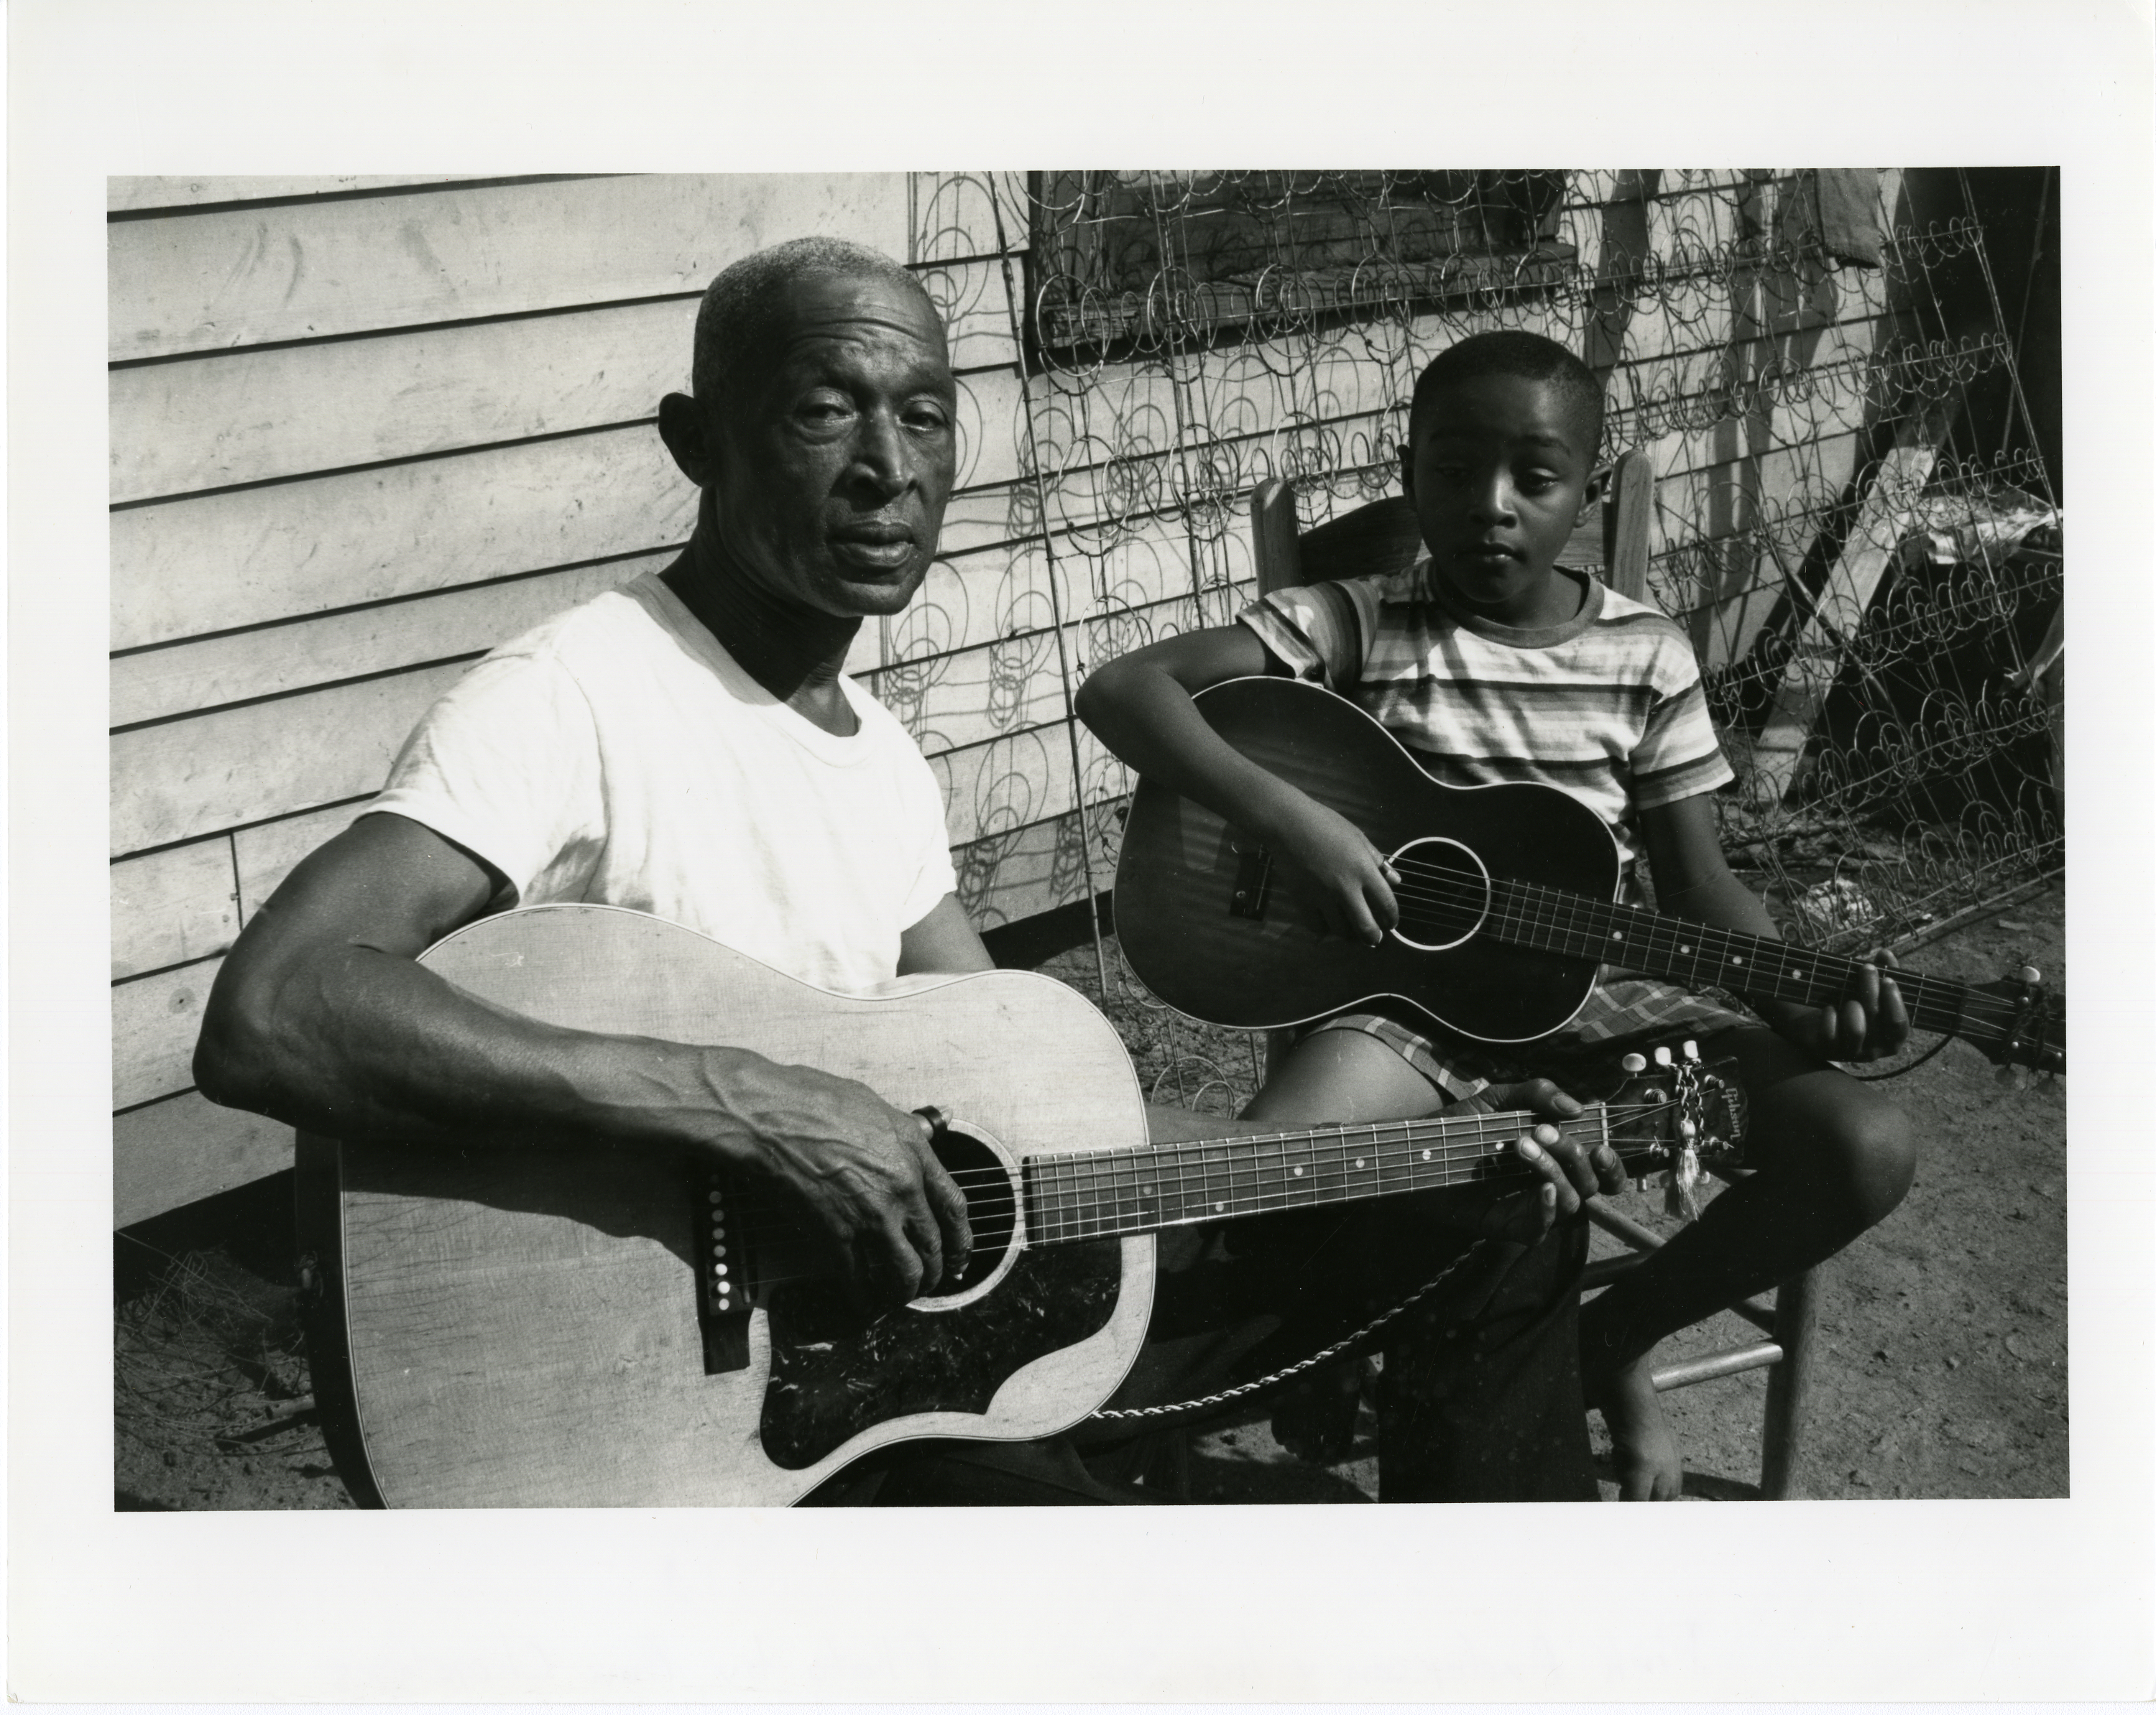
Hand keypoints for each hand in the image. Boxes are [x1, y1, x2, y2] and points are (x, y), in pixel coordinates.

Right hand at [712, 1055, 971, 1310]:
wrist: (769, 1117)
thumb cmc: (812, 1101)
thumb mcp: (876, 1106)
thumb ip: (905, 1130)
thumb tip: (922, 1132)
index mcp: (914, 1153)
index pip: (954, 1207)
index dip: (962, 1239)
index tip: (959, 1254)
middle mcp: (900, 1188)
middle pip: (934, 1246)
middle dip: (934, 1272)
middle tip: (929, 1281)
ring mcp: (870, 1214)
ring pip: (903, 1272)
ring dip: (904, 1291)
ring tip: (898, 1296)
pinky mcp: (834, 1235)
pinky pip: (859, 1279)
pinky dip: (863, 1297)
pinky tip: (862, 1300)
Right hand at [1264, 794, 1399, 946]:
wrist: (1288, 823)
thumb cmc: (1326, 824)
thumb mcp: (1358, 837)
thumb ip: (1378, 861)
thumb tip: (1396, 880)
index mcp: (1363, 869)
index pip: (1386, 904)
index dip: (1392, 919)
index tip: (1391, 924)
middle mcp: (1345, 887)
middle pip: (1366, 927)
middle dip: (1373, 938)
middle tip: (1374, 940)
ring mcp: (1322, 896)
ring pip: (1341, 931)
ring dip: (1349, 935)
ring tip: (1351, 932)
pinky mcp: (1302, 900)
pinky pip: (1317, 926)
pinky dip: (1324, 929)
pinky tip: (1328, 924)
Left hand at [1455, 1078, 1626, 1243]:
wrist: (1421, 1151)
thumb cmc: (1462, 1128)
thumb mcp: (1500, 1100)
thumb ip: (1537, 1094)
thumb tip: (1576, 1107)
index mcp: (1557, 1158)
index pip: (1602, 1171)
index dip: (1611, 1164)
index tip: (1601, 1144)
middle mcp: (1551, 1184)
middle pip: (1590, 1183)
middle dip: (1574, 1154)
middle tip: (1541, 1130)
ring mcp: (1532, 1206)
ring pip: (1570, 1201)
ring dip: (1553, 1170)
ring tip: (1521, 1144)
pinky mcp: (1510, 1225)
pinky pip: (1542, 1227)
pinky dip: (1548, 1209)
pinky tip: (1542, 1188)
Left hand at [1771, 949, 1908, 1062]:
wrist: (1814, 1021)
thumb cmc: (1850, 1002)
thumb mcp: (1868, 988)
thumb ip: (1882, 973)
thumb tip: (1886, 954)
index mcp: (1892, 1037)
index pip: (1899, 1024)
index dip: (1895, 1002)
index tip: (1887, 978)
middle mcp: (1875, 1050)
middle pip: (1877, 1019)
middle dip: (1871, 990)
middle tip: (1866, 968)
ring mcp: (1851, 1053)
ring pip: (1856, 1030)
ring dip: (1852, 1007)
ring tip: (1847, 996)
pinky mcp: (1826, 1051)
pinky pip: (1829, 1035)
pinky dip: (1829, 1017)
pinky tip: (1829, 1007)